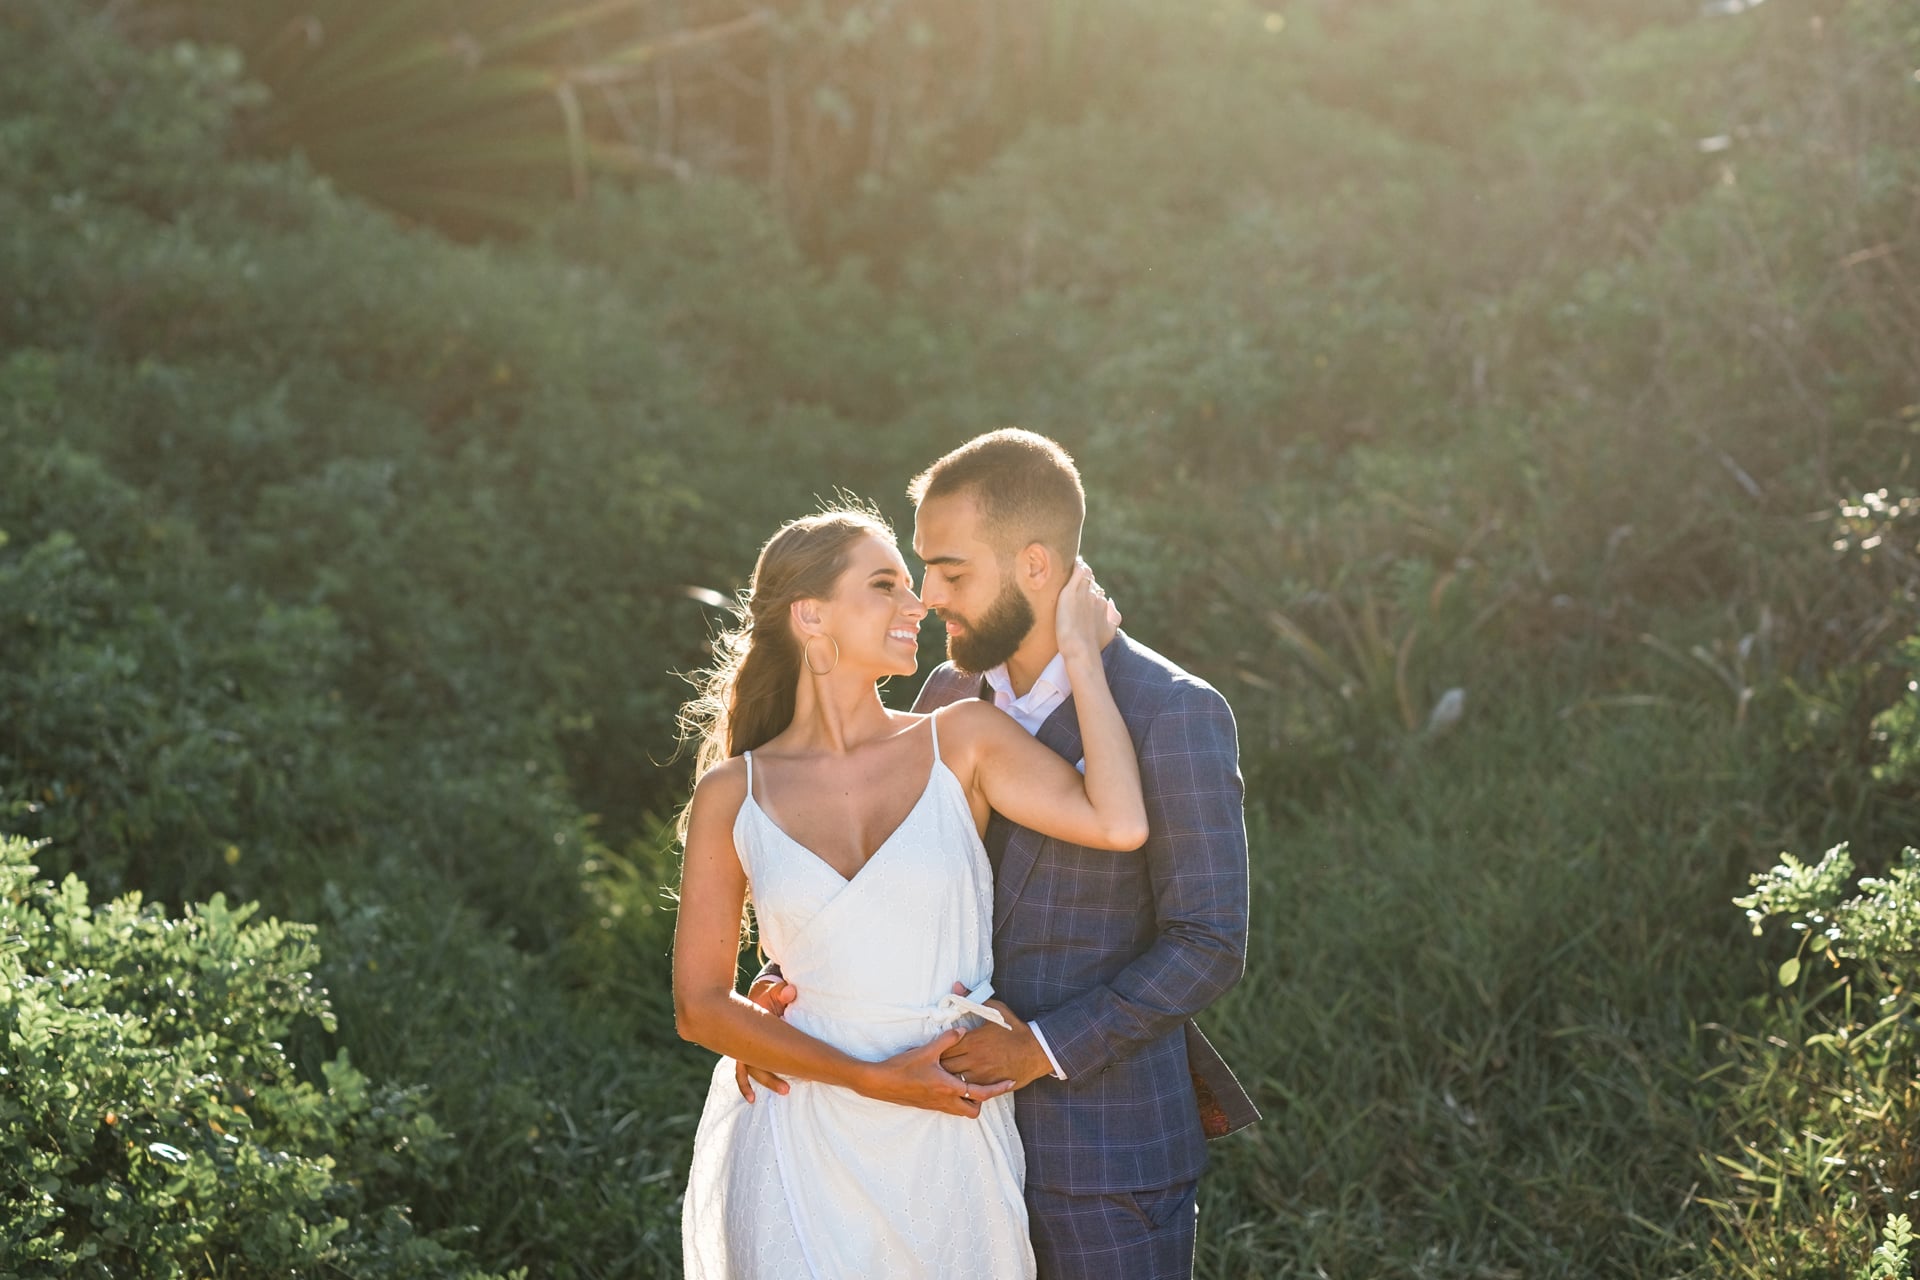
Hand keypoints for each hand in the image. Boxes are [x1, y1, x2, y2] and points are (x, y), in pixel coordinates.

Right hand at [733, 976, 797, 1101]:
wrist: (757, 996)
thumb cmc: (768, 995)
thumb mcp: (774, 992)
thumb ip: (782, 991)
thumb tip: (791, 992)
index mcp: (750, 1025)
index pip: (756, 1043)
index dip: (769, 1058)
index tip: (788, 1068)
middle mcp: (743, 1040)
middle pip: (753, 1064)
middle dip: (770, 1078)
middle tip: (787, 1089)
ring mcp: (743, 1048)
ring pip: (751, 1070)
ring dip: (766, 1081)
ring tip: (785, 1092)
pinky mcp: (747, 1053)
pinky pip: (743, 1071)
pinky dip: (745, 1085)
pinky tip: (751, 1099)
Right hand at [860, 1028, 1014, 1117]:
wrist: (879, 1083)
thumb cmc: (902, 1068)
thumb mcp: (926, 1050)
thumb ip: (948, 1040)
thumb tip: (963, 1030)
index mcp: (948, 1087)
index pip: (981, 1093)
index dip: (998, 1089)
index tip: (1010, 1082)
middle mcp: (945, 1100)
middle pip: (973, 1110)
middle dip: (982, 1101)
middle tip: (985, 1084)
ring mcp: (936, 1105)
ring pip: (961, 1111)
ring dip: (968, 1100)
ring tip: (969, 1082)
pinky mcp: (927, 1105)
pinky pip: (949, 1107)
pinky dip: (955, 1099)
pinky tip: (951, 1083)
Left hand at [938, 985, 1054, 1090]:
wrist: (1037, 1051)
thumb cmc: (1015, 1030)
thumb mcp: (996, 1010)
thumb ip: (972, 999)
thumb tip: (956, 986)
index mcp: (973, 1040)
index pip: (944, 1047)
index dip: (938, 1048)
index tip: (937, 1047)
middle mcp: (974, 1059)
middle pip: (945, 1066)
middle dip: (940, 1064)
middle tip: (937, 1062)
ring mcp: (981, 1074)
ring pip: (955, 1080)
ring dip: (949, 1076)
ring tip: (946, 1073)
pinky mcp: (989, 1085)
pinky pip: (969, 1090)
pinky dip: (963, 1086)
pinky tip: (961, 1082)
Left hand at [1054, 559, 1120, 660]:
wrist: (1081, 649)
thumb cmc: (1093, 644)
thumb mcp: (1110, 632)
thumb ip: (1114, 615)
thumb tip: (1110, 600)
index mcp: (1103, 604)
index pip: (1096, 590)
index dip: (1089, 590)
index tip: (1080, 593)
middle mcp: (1096, 596)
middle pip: (1090, 581)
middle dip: (1084, 580)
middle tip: (1073, 581)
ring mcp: (1084, 593)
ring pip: (1084, 574)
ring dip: (1080, 571)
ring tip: (1073, 568)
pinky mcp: (1071, 592)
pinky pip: (1077, 571)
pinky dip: (1076, 565)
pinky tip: (1073, 562)